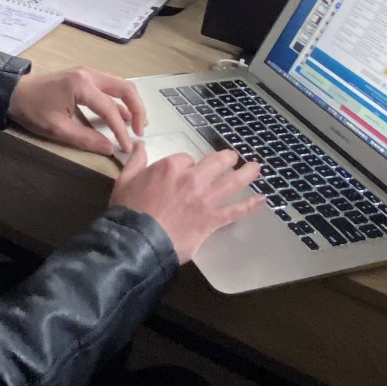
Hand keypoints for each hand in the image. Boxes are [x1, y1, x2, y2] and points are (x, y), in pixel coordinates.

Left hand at [7, 66, 146, 155]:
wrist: (13, 92)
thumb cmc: (32, 109)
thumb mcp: (57, 128)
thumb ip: (85, 138)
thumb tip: (111, 148)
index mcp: (82, 86)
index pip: (111, 109)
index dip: (122, 130)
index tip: (128, 147)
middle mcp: (89, 74)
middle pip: (125, 88)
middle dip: (138, 110)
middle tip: (140, 131)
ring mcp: (88, 73)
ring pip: (120, 85)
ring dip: (131, 103)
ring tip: (137, 125)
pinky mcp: (85, 76)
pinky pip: (110, 86)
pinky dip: (120, 100)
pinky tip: (122, 116)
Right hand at [111, 142, 265, 263]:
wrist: (137, 239)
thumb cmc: (129, 211)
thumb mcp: (124, 180)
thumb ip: (135, 161)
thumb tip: (139, 145)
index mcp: (170, 167)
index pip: (186, 159)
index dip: (186, 166)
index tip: (183, 173)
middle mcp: (192, 179)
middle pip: (216, 163)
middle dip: (226, 159)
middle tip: (232, 158)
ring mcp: (204, 199)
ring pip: (231, 182)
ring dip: (246, 173)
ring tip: (257, 168)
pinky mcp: (212, 219)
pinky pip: (235, 211)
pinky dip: (250, 205)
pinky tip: (262, 200)